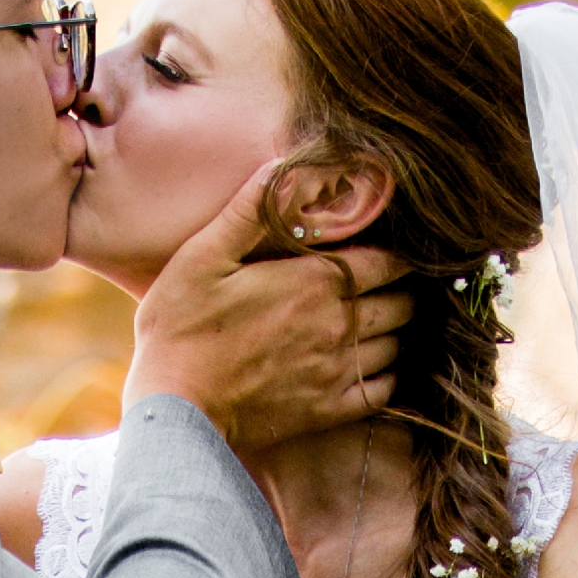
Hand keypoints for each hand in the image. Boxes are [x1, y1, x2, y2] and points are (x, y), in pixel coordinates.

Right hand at [122, 165, 410, 448]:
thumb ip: (249, 210)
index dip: (397, 255)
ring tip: (385, 322)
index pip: (387, 262)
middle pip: (401, 303)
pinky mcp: (330, 410)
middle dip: (401, 290)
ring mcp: (337, 371)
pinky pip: (384, 391)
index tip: (391, 251)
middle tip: (389, 285)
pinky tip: (376, 367)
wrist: (176, 407)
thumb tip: (282, 167)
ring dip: (397, 331)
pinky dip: (390, 375)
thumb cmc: (182, 327)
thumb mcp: (204, 255)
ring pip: (397, 345)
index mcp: (316, 282)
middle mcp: (338, 325)